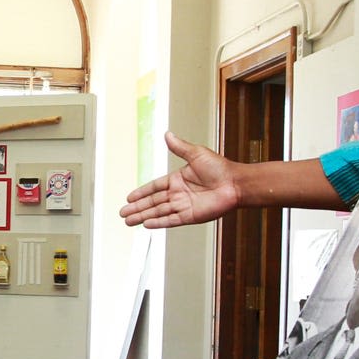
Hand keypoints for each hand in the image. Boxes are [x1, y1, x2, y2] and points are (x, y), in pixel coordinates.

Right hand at [121, 133, 244, 228]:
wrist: (235, 183)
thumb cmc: (221, 168)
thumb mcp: (196, 153)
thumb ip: (179, 147)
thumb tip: (167, 134)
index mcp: (178, 179)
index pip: (154, 187)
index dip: (141, 192)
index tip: (129, 198)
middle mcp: (179, 194)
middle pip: (152, 202)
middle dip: (137, 208)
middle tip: (123, 213)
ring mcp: (183, 206)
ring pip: (158, 212)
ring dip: (143, 216)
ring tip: (129, 221)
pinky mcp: (190, 216)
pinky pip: (171, 220)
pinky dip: (158, 222)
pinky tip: (146, 224)